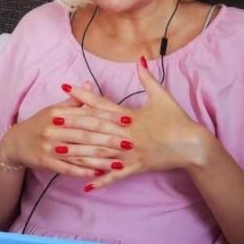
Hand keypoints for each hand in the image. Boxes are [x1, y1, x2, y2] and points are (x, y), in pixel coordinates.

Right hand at [0, 82, 132, 177]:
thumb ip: (74, 100)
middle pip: (86, 134)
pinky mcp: (46, 161)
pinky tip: (98, 173)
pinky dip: (83, 171)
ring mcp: (49, 146)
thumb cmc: (40, 123)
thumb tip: (89, 83)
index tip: (127, 120)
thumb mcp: (54, 109)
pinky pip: (68, 168)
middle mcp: (54, 129)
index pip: (88, 114)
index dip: (109, 117)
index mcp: (58, 113)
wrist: (15, 143)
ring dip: (101, 158)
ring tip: (120, 161)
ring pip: (80, 153)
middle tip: (129, 142)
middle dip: (110, 138)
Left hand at [68, 57, 218, 189]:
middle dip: (72, 126)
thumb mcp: (163, 96)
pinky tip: (85, 185)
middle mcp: (127, 135)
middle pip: (95, 130)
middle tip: (51, 122)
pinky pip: (115, 176)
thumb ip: (148, 78)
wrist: (192, 145)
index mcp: (130, 116)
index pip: (102, 104)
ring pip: (100, 154)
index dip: (83, 96)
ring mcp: (130, 153)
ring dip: (79, 153)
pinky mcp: (136, 167)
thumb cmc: (177, 119)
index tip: (67, 88)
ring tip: (59, 151)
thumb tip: (140, 58)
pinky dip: (101, 181)